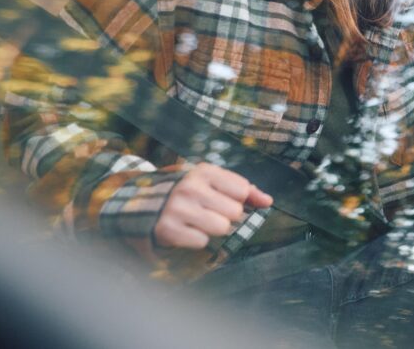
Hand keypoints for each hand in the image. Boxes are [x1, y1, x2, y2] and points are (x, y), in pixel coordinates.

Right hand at [154, 163, 272, 248]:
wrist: (144, 205)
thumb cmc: (191, 194)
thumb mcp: (214, 183)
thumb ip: (244, 191)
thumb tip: (268, 202)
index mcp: (203, 172)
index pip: (242, 190)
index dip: (239, 200)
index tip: (225, 200)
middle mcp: (189, 187)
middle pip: (235, 212)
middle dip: (227, 216)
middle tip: (210, 213)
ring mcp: (177, 208)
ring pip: (222, 227)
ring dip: (214, 229)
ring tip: (199, 222)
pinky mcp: (168, 229)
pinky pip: (202, 241)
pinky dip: (197, 240)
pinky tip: (187, 231)